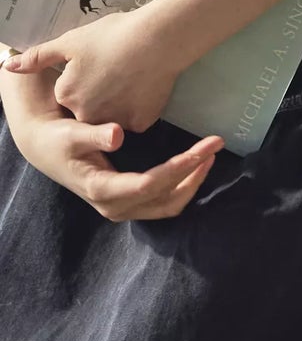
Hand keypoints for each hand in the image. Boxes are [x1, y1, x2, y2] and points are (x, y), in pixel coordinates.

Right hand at [0, 67, 220, 221]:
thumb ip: (93, 134)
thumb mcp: (71, 133)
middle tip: (215, 146)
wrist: (46, 148)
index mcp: (102, 189)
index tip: (206, 147)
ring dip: (193, 182)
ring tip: (210, 154)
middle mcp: (114, 205)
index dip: (181, 166)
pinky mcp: (129, 202)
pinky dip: (184, 186)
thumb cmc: (59, 138)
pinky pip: (164, 201)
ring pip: (169, 205)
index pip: (150, 184)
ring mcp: (123, 207)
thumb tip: (116, 135)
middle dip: (194, 174)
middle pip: (166, 198)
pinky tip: (195, 164)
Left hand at [1, 8, 186, 133]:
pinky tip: (146, 86)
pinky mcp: (141, 122)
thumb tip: (8, 67)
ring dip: (119, 102)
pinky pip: (135, 119)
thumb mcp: (70, 41)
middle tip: (117, 68)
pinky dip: (139, 106)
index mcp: (67, 95)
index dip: (83, 75)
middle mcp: (86, 114)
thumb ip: (38, 57)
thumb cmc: (112, 35)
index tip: (98, 61)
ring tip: (133, 75)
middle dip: (99, 93)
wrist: (159, 39)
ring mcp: (115, 121)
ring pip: (112, 116)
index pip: (69, 92)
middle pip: (88, 108)